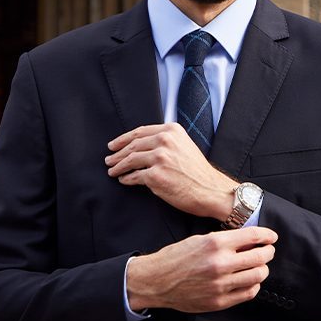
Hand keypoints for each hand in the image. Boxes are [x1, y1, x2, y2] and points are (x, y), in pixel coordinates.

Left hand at [106, 123, 236, 219]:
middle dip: (117, 153)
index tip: (114, 145)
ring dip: (118, 166)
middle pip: (133, 145)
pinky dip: (126, 178)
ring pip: (130, 160)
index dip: (123, 139)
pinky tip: (124, 180)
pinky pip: (134, 176)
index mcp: (171, 130)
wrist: (211, 190)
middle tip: (109, 159)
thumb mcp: (184, 145)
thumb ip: (166, 141)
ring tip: (112, 171)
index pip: (140, 132)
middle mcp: (165, 140)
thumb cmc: (198, 172)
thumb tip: (141, 146)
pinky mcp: (155, 176)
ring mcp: (159, 158)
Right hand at [126, 227, 277, 312]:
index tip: (271, 237)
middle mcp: (220, 263)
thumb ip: (225, 240)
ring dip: (262, 269)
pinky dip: (253, 285)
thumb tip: (249, 240)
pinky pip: (248, 293)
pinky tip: (249, 280)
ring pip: (258, 276)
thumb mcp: (199, 239)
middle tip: (267, 251)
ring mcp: (221, 284)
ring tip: (258, 266)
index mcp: (215, 243)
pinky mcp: (220, 301)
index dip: (267, 236)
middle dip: (268, 252)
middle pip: (260, 257)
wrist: (157, 281)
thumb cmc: (176, 258)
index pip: (253, 237)